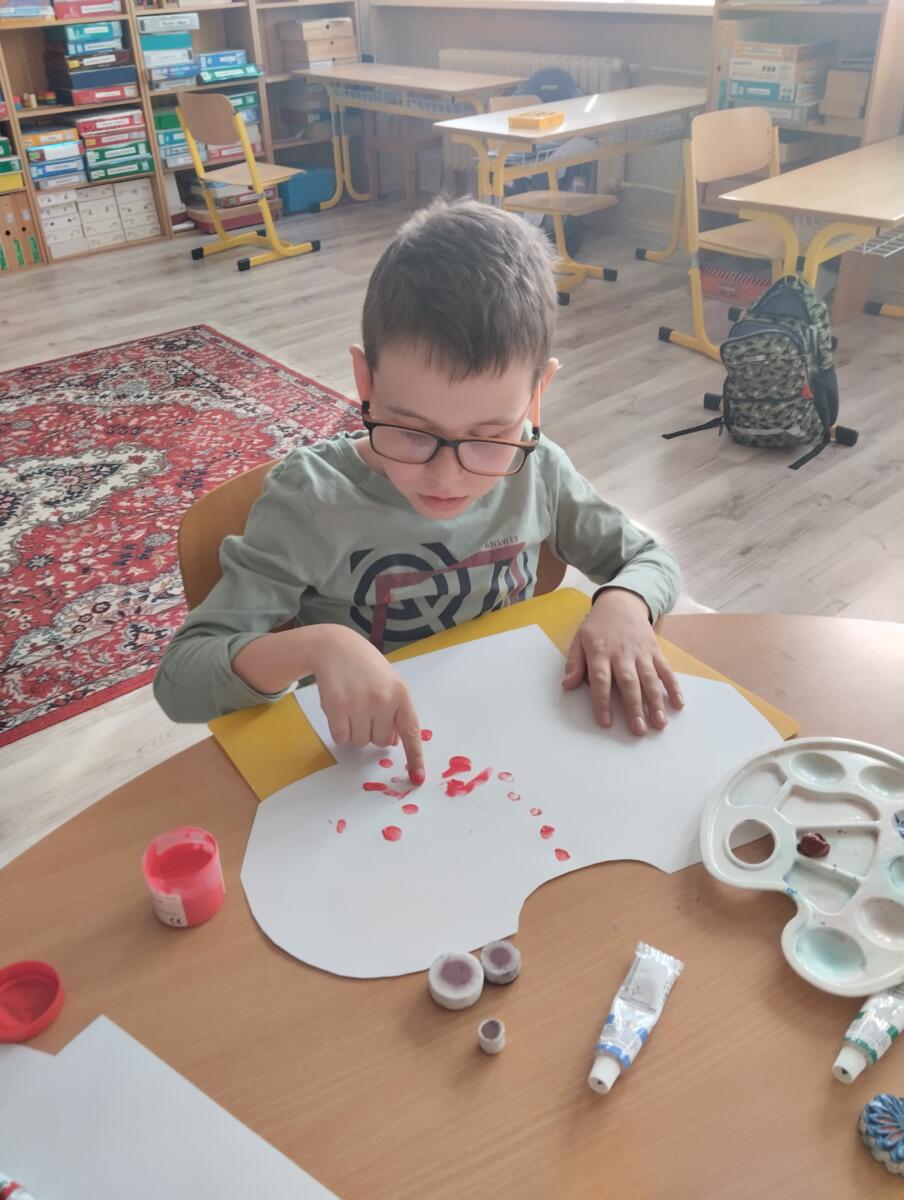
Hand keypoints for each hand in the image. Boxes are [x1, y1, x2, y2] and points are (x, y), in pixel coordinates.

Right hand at [309, 626, 424, 782]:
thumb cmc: (366, 667)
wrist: (335, 647)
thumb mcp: (390, 683)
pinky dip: (340, 730)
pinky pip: (341, 738)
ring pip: (361, 742)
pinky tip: (340, 710)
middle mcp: (383, 700)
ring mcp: (359, 704)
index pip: (411, 732)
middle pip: (382, 742)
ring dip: (356, 731)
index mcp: (401, 694)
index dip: (415, 757)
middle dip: (374, 732)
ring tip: (353, 706)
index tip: (417, 777)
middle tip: (366, 709)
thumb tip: (394, 743)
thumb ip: (396, 712)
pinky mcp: (337, 707)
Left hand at [563, 588, 683, 735]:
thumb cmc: (598, 627)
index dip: (602, 701)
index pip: (600, 679)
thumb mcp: (579, 640)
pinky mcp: (655, 651)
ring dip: (656, 702)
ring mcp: (641, 653)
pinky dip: (673, 686)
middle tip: (638, 730)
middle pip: (628, 682)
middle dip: (634, 707)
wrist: (621, 603)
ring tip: (659, 723)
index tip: (606, 722)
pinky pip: (666, 670)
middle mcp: (622, 654)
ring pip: (649, 679)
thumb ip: (574, 663)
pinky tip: (678, 703)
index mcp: (600, 652)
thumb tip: (567, 685)